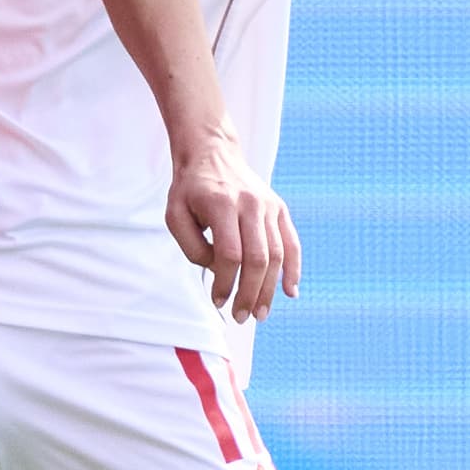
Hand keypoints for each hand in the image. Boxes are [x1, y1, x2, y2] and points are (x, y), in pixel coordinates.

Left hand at [167, 129, 303, 324]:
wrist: (213, 153)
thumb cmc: (190, 189)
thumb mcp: (175, 215)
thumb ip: (192, 247)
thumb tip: (219, 271)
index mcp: (222, 204)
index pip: (230, 254)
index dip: (225, 283)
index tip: (217, 301)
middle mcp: (250, 204)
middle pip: (257, 258)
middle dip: (249, 293)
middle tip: (241, 317)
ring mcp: (268, 205)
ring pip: (276, 254)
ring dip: (269, 289)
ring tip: (260, 313)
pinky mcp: (279, 208)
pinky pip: (291, 242)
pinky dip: (293, 269)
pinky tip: (291, 291)